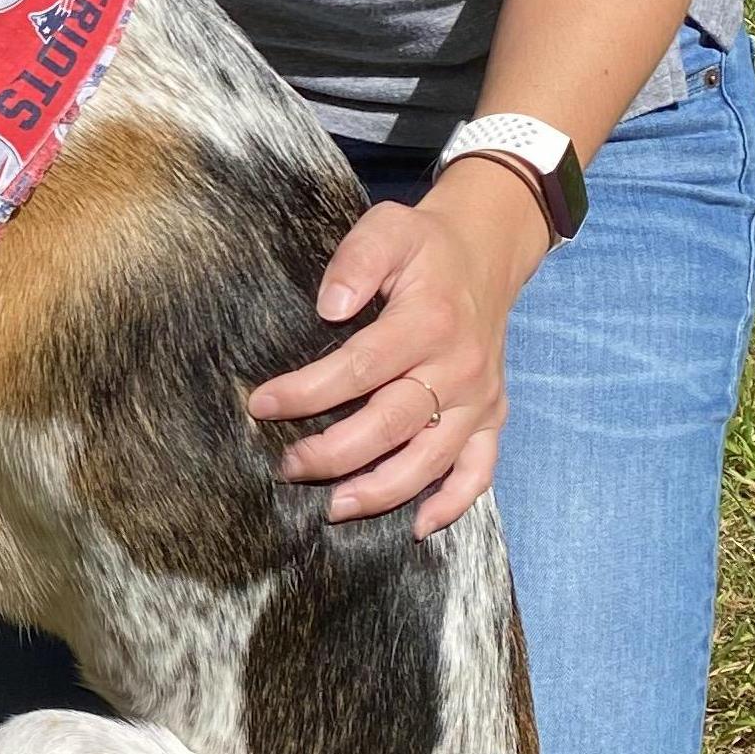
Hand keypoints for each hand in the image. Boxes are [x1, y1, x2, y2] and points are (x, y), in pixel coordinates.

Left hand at [244, 165, 545, 536]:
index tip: (262, 405)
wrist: (485, 254)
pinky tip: (416, 526)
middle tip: (288, 466)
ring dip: (383, 490)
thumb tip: (328, 306)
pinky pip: (479, 471)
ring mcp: (479, 398)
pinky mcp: (492, 416)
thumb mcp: (388, 227)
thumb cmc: (424, 246)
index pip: (361, 367)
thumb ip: (357, 260)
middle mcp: (459, 367)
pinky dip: (452, 503)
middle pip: (393, 424)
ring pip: (432, 459)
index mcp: (428, 322)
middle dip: (336, 453)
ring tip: (335, 507)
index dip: (309, 392)